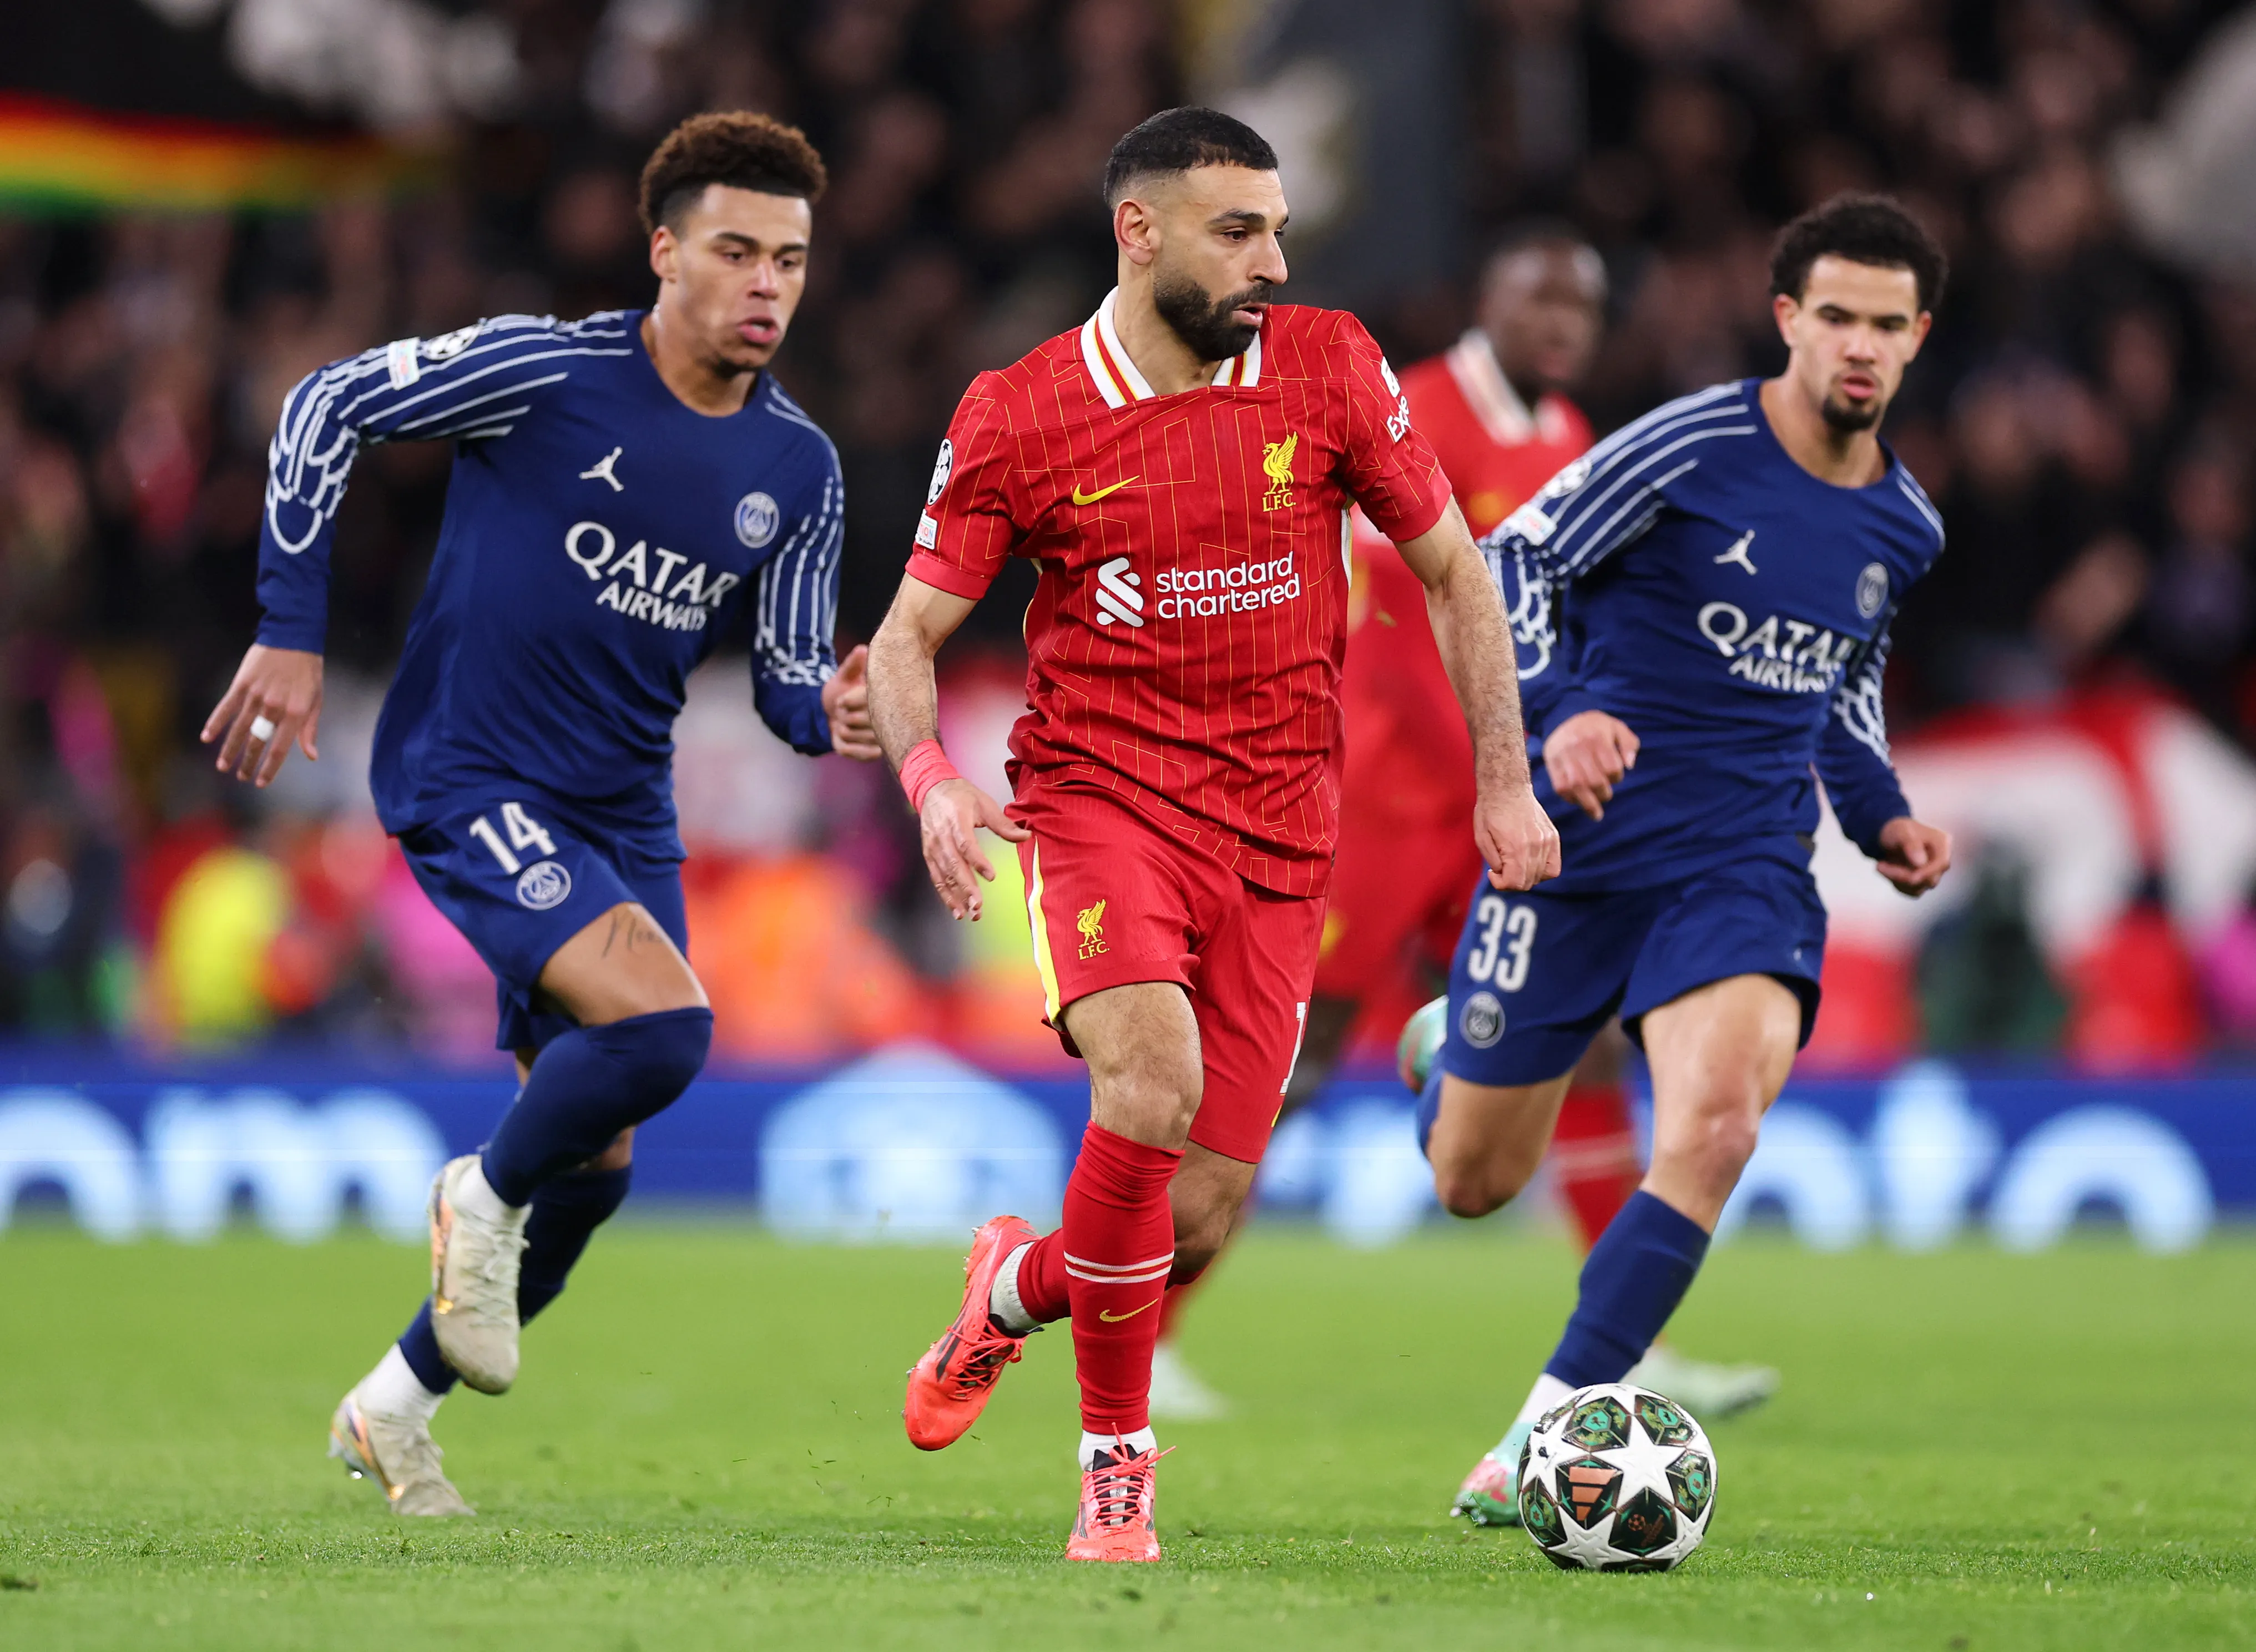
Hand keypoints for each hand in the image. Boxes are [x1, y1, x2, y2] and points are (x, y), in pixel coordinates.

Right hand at [201, 644, 322, 786]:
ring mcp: (256, 695)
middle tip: (241, 777)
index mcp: (296, 713)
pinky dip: (216, 722)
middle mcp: (275, 707)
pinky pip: (226, 707)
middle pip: (257, 742)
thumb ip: (310, 729)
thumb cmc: (308, 671)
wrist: (293, 637)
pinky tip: (207, 738)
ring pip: (240, 729)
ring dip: (230, 749)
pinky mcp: (242, 684)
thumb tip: (311, 756)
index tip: (261, 782)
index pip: (280, 749)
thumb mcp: (316, 699)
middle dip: (248, 763)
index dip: (270, 768)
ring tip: (222, 766)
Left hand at [823, 645, 880, 760]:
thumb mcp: (846, 675)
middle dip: (844, 715)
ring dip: (842, 729)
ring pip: (850, 734)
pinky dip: (843, 744)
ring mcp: (882, 739)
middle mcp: (890, 720)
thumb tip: (862, 650)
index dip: (849, 701)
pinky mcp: (873, 754)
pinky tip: (845, 738)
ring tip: (844, 722)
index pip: (868, 702)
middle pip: (858, 720)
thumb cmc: (845, 690)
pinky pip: (851, 751)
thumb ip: (853, 664)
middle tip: (842, 711)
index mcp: (886, 699)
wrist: (839, 714)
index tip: (841, 701)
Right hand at [919, 777, 1030, 920]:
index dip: (978, 861)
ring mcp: (933, 847)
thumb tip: (1026, 836)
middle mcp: (941, 836)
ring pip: (944, 875)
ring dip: (956, 896)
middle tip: (978, 906)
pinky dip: (945, 894)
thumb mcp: (984, 803)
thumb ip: (1003, 824)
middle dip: (966, 887)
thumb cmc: (961, 796)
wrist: (932, 790)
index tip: (991, 876)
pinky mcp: (929, 855)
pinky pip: (936, 877)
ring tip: (970, 914)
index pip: (966, 844)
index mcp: (956, 820)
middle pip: (953, 864)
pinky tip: (956, 909)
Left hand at [1477, 781, 1561, 890]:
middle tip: (1501, 868)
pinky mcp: (1553, 837)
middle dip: (1511, 881)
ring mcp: (1547, 841)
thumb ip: (1494, 861)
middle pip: (1528, 883)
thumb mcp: (1481, 838)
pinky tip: (1529, 861)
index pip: (1516, 884)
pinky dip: (1543, 870)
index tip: (1493, 873)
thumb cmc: (1489, 811)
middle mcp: (1536, 846)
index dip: (1501, 884)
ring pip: (1541, 876)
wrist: (1507, 788)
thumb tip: (1504, 874)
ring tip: (1514, 862)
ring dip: (1526, 876)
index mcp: (1516, 848)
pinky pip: (1554, 866)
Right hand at [1543, 709, 1638, 820]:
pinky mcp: (1552, 764)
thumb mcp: (1617, 728)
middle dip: (1603, 794)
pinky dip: (1571, 798)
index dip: (1616, 778)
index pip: (1611, 768)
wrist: (1562, 717)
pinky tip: (1578, 801)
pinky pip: (1561, 787)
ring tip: (1595, 813)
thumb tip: (1630, 765)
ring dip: (1587, 804)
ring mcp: (1563, 756)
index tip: (1615, 778)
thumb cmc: (1595, 727)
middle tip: (1605, 796)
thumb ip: (1629, 744)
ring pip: (1576, 786)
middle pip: (1594, 780)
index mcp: (1597, 737)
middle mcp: (1578, 746)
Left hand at [1875, 816, 1951, 896]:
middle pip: (1930, 879)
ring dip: (1897, 880)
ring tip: (1882, 865)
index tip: (1901, 873)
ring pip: (1919, 888)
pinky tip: (1888, 872)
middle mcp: (1941, 859)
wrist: (1888, 836)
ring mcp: (1933, 873)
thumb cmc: (1896, 830)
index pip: (1941, 864)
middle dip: (1902, 875)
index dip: (1924, 872)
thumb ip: (1911, 844)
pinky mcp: (1923, 882)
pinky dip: (1898, 885)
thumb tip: (1920, 862)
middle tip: (1879, 865)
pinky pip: (1913, 892)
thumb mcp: (1900, 831)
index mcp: (1942, 843)